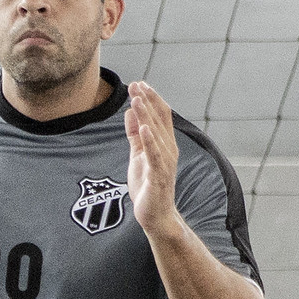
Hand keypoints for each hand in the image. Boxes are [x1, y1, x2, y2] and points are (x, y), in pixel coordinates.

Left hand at [124, 80, 180, 234]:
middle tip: (136, 84)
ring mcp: (165, 163)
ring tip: (137, 100)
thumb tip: (130, 111)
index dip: (151, 98)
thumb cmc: (147, 186)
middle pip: (158, 120)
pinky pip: (155, 156)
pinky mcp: (159, 176)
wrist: (155, 216)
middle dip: (147, 101)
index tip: (139, 83)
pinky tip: (144, 128)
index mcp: (164, 144)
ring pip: (156, 134)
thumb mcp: (138, 155)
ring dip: (146, 116)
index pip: (160, 115)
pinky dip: (150, 141)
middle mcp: (168, 150)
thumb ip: (134, 135)